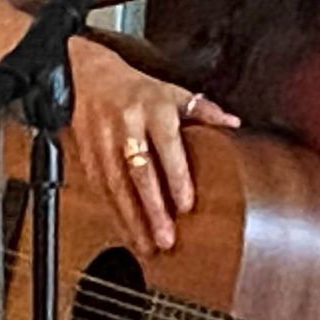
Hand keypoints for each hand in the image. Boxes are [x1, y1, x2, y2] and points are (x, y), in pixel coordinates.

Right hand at [68, 36, 239, 253]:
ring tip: (146, 245)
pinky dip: (112, 212)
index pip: (167, 147)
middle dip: (151, 208)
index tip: (186, 206)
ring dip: (130, 218)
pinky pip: (99, 187)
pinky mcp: (87, 152)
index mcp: (152, 108)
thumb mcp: (171, 91)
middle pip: (139, 172)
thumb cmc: (136, 89)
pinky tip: (125, 231)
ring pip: (115, 185)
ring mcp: (102, 140)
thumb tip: (233, 124)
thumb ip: (202, 109)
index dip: (176, 177)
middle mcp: (126, 125)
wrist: (87, 75)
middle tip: (166, 238)